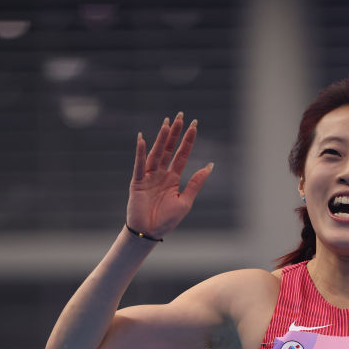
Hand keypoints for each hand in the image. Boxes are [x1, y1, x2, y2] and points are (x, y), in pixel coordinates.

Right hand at [127, 112, 213, 238]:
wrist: (149, 233)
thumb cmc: (167, 220)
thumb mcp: (186, 201)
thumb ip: (196, 183)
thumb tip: (210, 165)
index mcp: (173, 178)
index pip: (182, 154)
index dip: (188, 140)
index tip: (195, 125)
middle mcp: (161, 174)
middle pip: (169, 149)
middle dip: (175, 133)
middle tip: (180, 115)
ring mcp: (148, 177)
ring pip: (156, 153)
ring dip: (161, 138)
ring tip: (166, 123)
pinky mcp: (137, 183)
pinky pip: (139, 165)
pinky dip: (141, 153)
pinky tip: (143, 139)